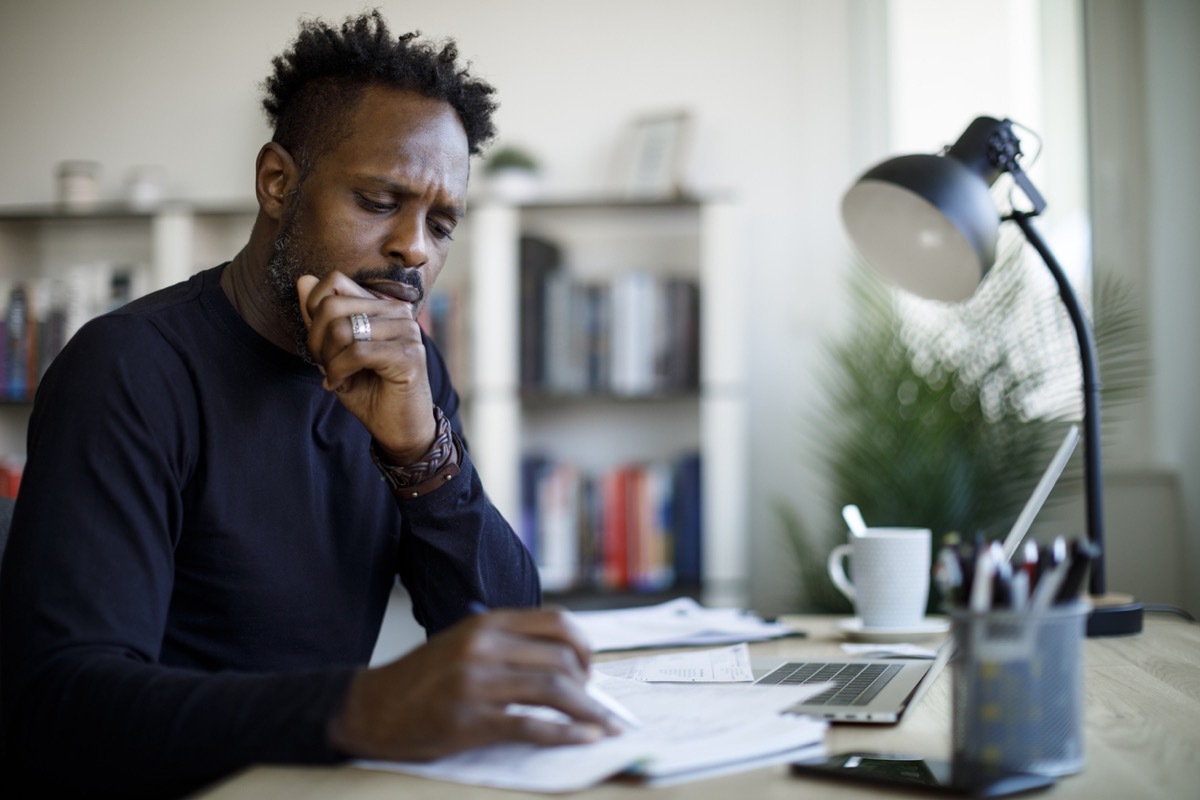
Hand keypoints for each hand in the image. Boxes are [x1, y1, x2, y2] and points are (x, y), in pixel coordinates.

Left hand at [296, 271, 434, 463]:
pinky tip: (341, 384)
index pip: (335, 282)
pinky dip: (339, 371)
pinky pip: (357, 352)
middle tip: (325, 366)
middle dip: (316, 341)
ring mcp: (406, 330)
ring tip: (337, 377)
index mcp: (382, 306)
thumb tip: (303, 280)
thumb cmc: (370, 391)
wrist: (400, 429)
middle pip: (332, 306)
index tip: (321, 345)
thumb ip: (321, 318)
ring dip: (329, 360)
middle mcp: (398, 311)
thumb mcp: (335, 352)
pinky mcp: (408, 354)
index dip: (313, 312)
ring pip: (342, 329)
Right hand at [327, 609, 619, 760]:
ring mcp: (477, 684)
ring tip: (603, 727)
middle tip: (594, 705)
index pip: (556, 623)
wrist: (370, 707)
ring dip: (588, 712)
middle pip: (561, 659)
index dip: (585, 646)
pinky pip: (532, 727)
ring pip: (554, 690)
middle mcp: (484, 647)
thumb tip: (564, 661)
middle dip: (589, 686)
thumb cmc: (421, 679)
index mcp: (487, 624)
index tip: (591, 668)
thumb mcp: (464, 642)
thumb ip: (507, 643)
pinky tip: (585, 739)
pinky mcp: (470, 721)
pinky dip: (566, 734)